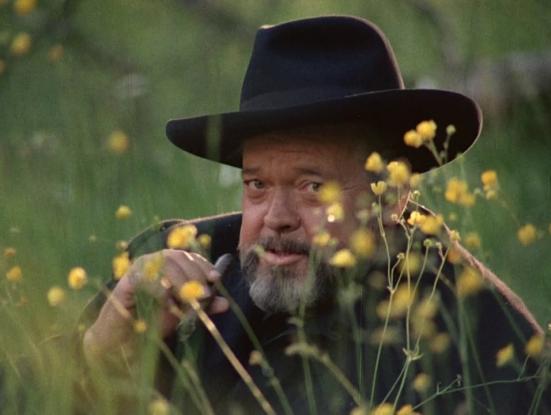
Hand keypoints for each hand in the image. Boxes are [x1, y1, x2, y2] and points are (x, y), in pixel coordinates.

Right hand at [83, 249, 229, 366]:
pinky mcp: (125, 281)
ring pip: (164, 263)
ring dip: (181, 281)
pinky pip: (145, 277)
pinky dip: (160, 289)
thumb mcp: (184, 314)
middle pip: (179, 257)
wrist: (124, 341)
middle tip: (204, 295)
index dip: (204, 265)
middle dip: (195, 275)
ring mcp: (139, 269)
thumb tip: (225, 303)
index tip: (215, 278)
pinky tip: (169, 304)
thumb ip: (203, 307)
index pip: (190, 257)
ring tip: (189, 302)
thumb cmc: (154, 324)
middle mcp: (155, 262)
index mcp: (170, 265)